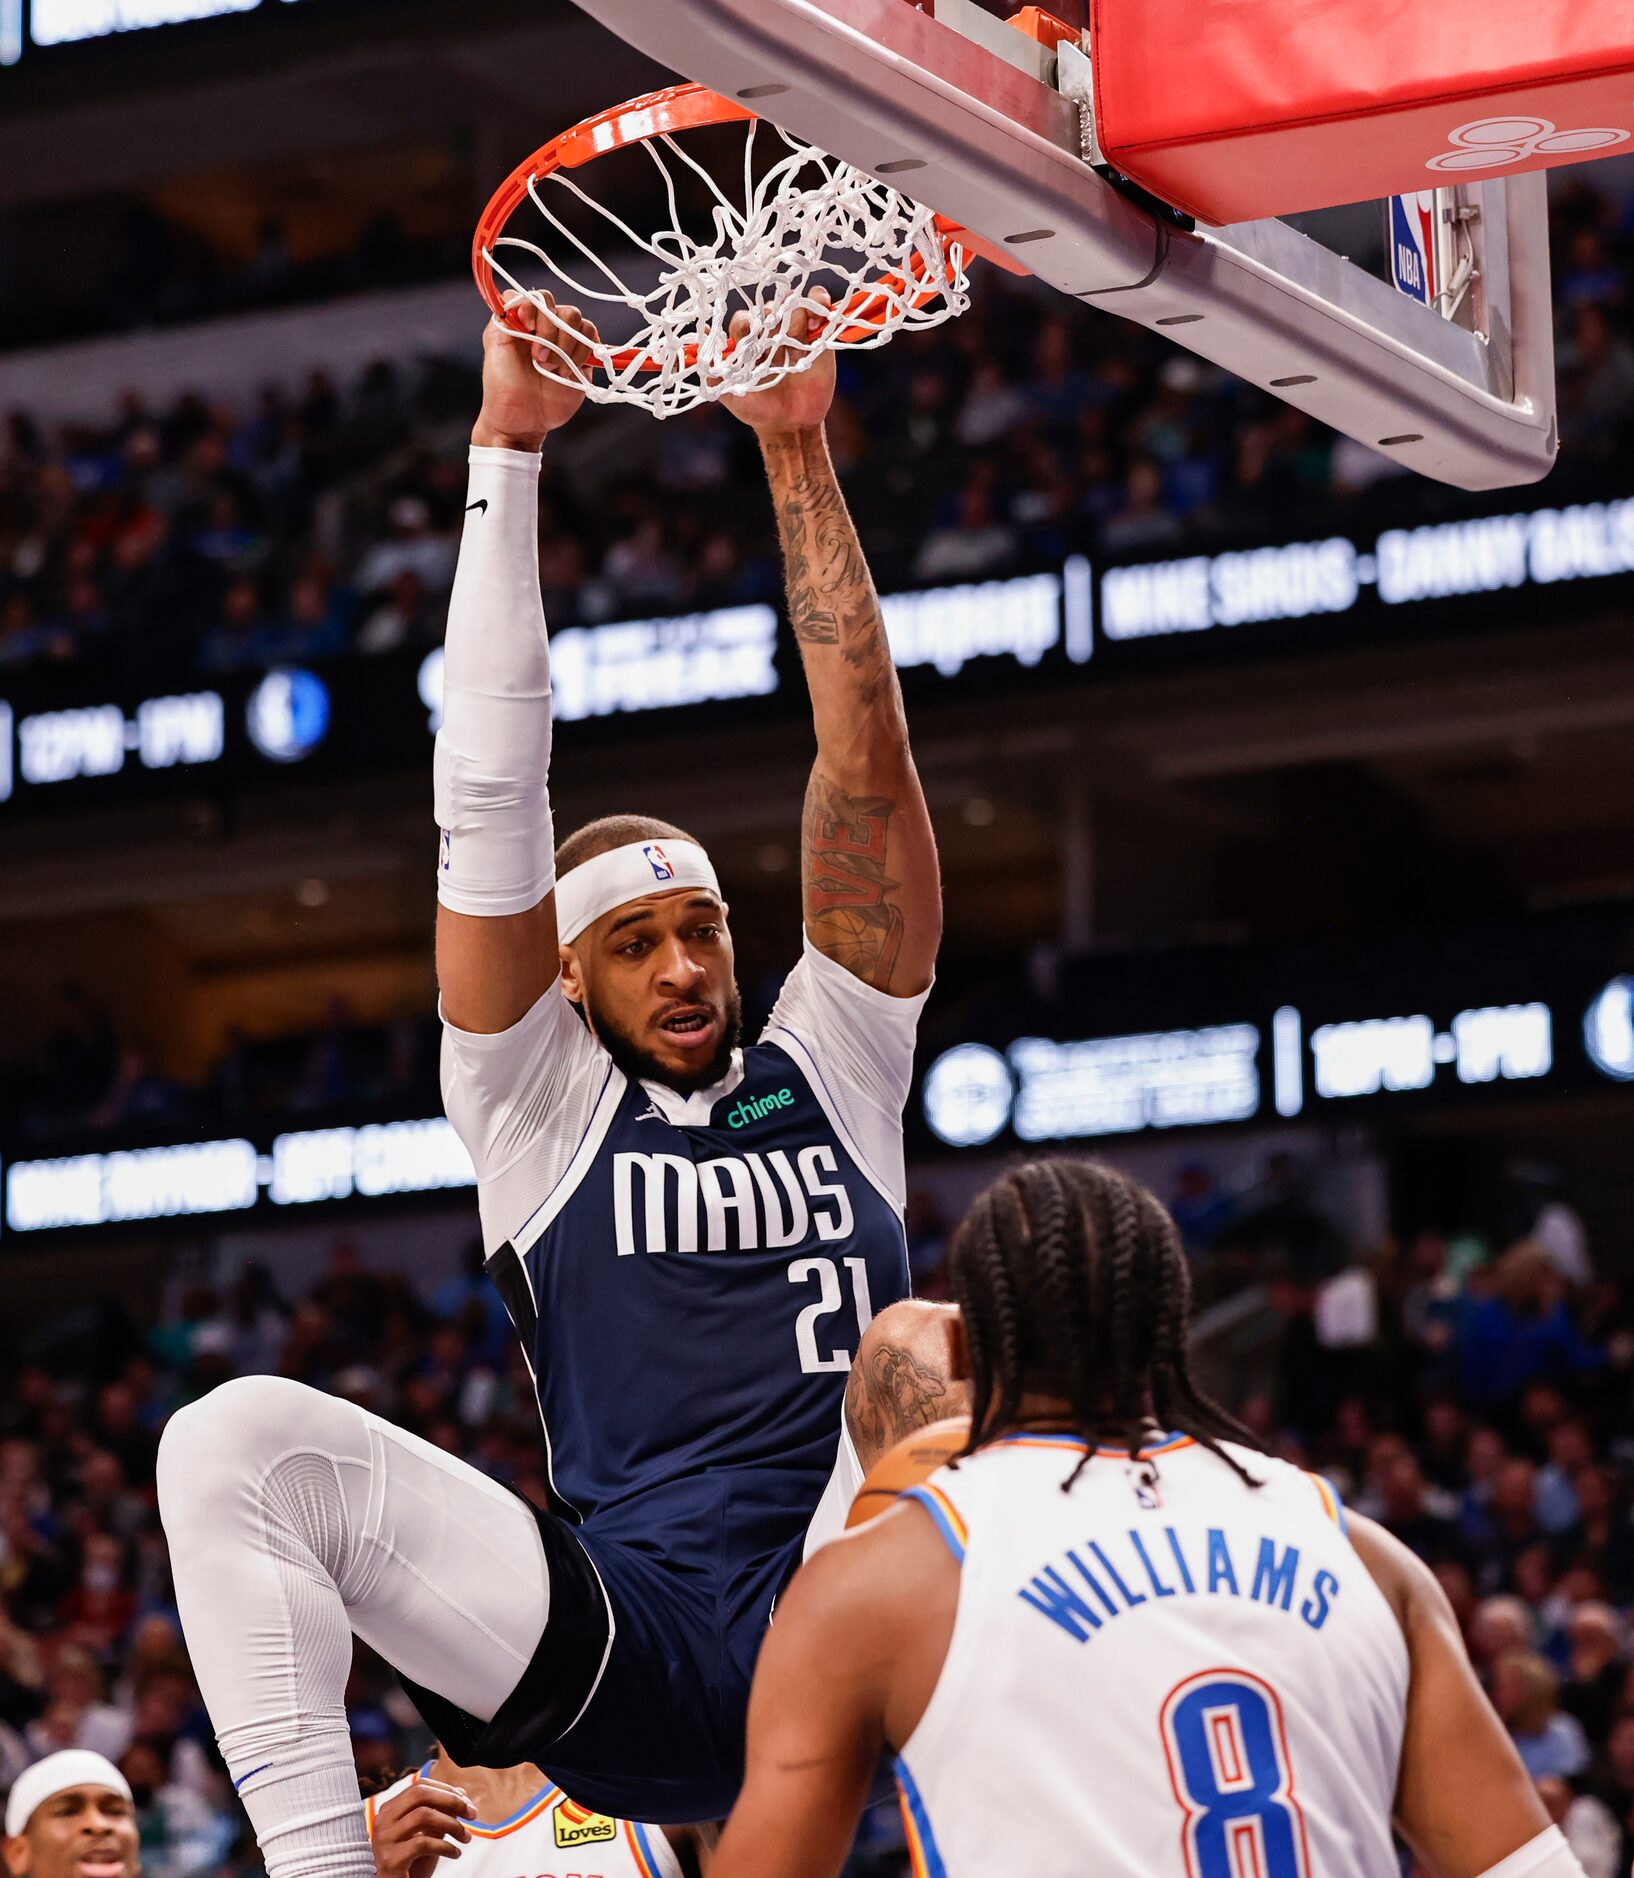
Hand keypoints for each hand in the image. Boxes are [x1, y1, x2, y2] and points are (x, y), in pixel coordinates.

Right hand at [370, 1780, 474, 1877]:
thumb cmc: (410, 1865)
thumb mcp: (426, 1835)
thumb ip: (439, 1813)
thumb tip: (461, 1793)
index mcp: (390, 1810)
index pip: (420, 1786)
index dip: (447, 1790)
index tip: (467, 1803)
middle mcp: (383, 1820)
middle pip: (421, 1794)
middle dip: (452, 1800)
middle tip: (472, 1814)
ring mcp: (385, 1839)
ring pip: (423, 1815)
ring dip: (452, 1825)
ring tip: (466, 1837)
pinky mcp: (390, 1859)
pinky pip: (422, 1843)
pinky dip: (445, 1846)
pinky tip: (455, 1853)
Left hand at [472, 291, 600, 451]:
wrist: (521, 422)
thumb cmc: (502, 389)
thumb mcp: (494, 349)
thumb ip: (503, 319)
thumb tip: (517, 300)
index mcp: (522, 321)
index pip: (537, 297)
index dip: (535, 306)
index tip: (526, 325)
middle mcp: (545, 328)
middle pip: (562, 309)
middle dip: (552, 333)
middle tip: (539, 359)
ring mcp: (565, 342)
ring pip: (579, 323)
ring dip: (567, 346)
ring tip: (552, 369)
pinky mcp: (582, 359)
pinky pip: (593, 341)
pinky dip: (582, 354)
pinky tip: (567, 373)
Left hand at [721, 286, 837, 436]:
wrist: (791, 425)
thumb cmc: (757, 409)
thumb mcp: (730, 394)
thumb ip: (713, 372)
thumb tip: (694, 344)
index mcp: (747, 341)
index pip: (743, 320)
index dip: (747, 329)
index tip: (752, 347)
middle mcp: (769, 331)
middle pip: (768, 308)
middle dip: (771, 322)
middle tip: (776, 344)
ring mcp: (794, 329)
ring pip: (792, 302)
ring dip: (793, 315)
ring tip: (797, 339)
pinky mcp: (818, 332)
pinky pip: (818, 304)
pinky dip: (819, 301)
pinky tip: (816, 320)